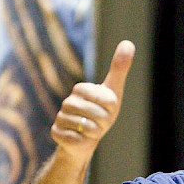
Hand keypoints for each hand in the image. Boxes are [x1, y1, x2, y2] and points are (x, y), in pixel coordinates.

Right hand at [51, 40, 134, 159]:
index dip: (111, 107)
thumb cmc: (102, 113)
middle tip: (100, 122)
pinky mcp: (56, 133)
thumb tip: (128, 42)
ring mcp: (60, 117)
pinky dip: (84, 142)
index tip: (108, 108)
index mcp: (80, 89)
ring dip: (94, 132)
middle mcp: (67, 102)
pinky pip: (76, 139)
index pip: (105, 99)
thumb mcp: (114, 92)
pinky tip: (81, 138)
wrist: (87, 139)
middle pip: (97, 114)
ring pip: (86, 127)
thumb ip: (119, 68)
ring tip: (91, 130)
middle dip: (104, 121)